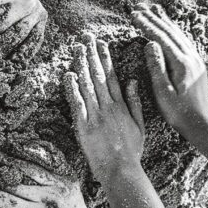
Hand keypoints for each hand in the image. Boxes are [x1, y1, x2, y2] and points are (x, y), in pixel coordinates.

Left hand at [64, 33, 145, 180]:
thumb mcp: (139, 124)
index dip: (105, 58)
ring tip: (76, 49)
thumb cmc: (130, 150)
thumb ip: (135, 102)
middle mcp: (108, 107)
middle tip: (85, 37)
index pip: (112, 76)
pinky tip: (67, 75)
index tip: (101, 43)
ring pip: (87, 85)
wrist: (121, 170)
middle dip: (91, 55)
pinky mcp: (84, 126)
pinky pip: (77, 104)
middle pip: (98, 76)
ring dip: (81, 66)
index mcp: (121, 105)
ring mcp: (95, 116)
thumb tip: (133, 80)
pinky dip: (72, 89)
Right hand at [131, 4, 207, 135]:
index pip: (161, 38)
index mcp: (181, 64)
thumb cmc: (177, 111)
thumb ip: (156, 66)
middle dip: (154, 19)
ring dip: (164, 22)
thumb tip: (150, 44)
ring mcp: (196, 60)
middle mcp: (191, 58)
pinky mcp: (196, 65)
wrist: (199, 123)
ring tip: (154, 10)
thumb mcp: (162, 92)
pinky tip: (168, 29)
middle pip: (170, 32)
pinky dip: (173, 31)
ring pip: (178, 35)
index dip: (147, 25)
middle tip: (139, 8)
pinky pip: (183, 41)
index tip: (133, 15)